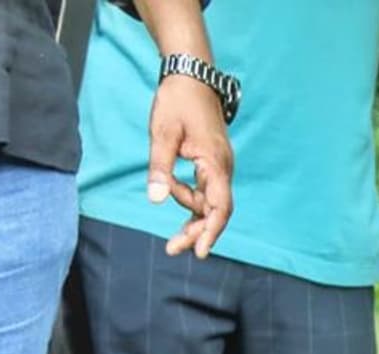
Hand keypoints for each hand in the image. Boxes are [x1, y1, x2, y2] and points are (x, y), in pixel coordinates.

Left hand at [146, 74, 234, 258]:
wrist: (191, 75)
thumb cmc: (177, 100)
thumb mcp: (162, 133)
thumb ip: (159, 168)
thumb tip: (155, 199)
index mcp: (215, 163)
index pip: (219, 207)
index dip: (211, 231)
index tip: (199, 252)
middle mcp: (223, 168)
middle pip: (215, 211)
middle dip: (196, 231)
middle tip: (172, 248)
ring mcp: (219, 167)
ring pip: (208, 203)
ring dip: (189, 214)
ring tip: (167, 210)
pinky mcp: (212, 164)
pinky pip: (204, 191)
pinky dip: (190, 200)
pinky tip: (173, 195)